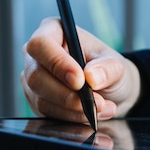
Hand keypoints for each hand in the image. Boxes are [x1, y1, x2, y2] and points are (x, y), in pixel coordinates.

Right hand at [20, 17, 140, 122]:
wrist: (109, 91)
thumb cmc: (107, 69)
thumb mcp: (116, 64)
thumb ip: (107, 68)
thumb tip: (92, 77)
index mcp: (53, 31)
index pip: (41, 44)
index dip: (57, 63)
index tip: (79, 81)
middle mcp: (37, 55)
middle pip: (36, 76)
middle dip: (66, 95)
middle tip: (95, 102)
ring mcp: (33, 79)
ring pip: (41, 99)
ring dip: (73, 109)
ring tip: (101, 108)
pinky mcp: (36, 101)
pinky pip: (47, 113)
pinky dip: (71, 118)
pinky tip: (91, 115)